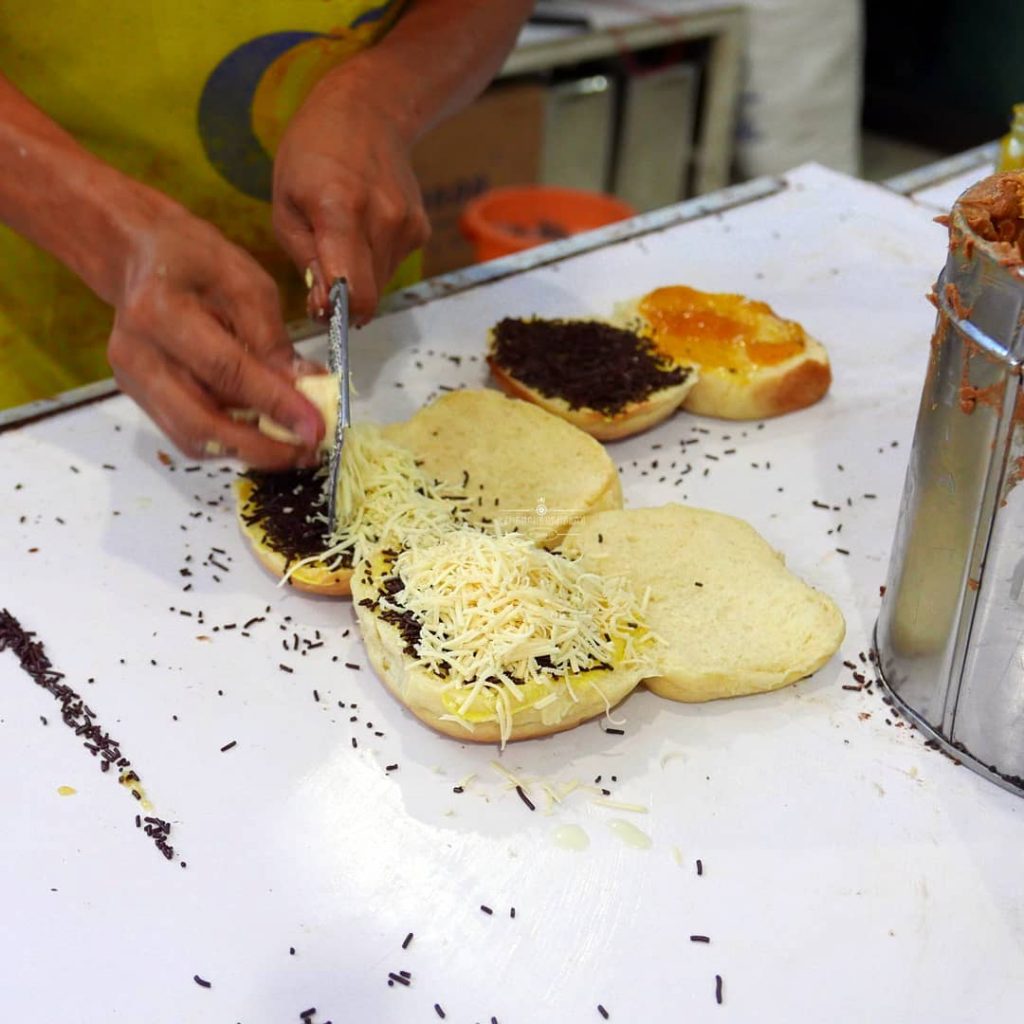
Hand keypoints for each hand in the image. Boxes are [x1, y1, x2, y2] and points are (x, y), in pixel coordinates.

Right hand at [109, 205, 325, 467]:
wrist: (138, 257)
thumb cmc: (195, 259)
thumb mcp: (247, 283)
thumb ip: (275, 340)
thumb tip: (310, 390)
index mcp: (160, 310)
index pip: (226, 371)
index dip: (275, 405)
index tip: (316, 429)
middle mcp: (137, 354)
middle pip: (200, 423)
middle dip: (261, 447)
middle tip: (307, 452)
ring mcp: (132, 380)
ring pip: (193, 439)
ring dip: (248, 451)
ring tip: (292, 447)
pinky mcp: (137, 396)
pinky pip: (187, 433)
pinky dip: (229, 441)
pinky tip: (261, 433)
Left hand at [272, 74, 430, 324]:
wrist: (366, 112)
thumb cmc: (313, 155)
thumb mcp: (286, 205)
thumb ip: (305, 262)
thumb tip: (326, 309)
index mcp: (340, 210)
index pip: (354, 291)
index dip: (339, 314)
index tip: (323, 312)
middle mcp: (382, 219)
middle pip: (368, 294)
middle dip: (344, 298)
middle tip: (321, 275)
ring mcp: (407, 224)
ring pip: (381, 283)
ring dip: (359, 277)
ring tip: (342, 238)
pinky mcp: (421, 229)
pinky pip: (394, 266)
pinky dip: (375, 261)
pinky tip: (364, 227)